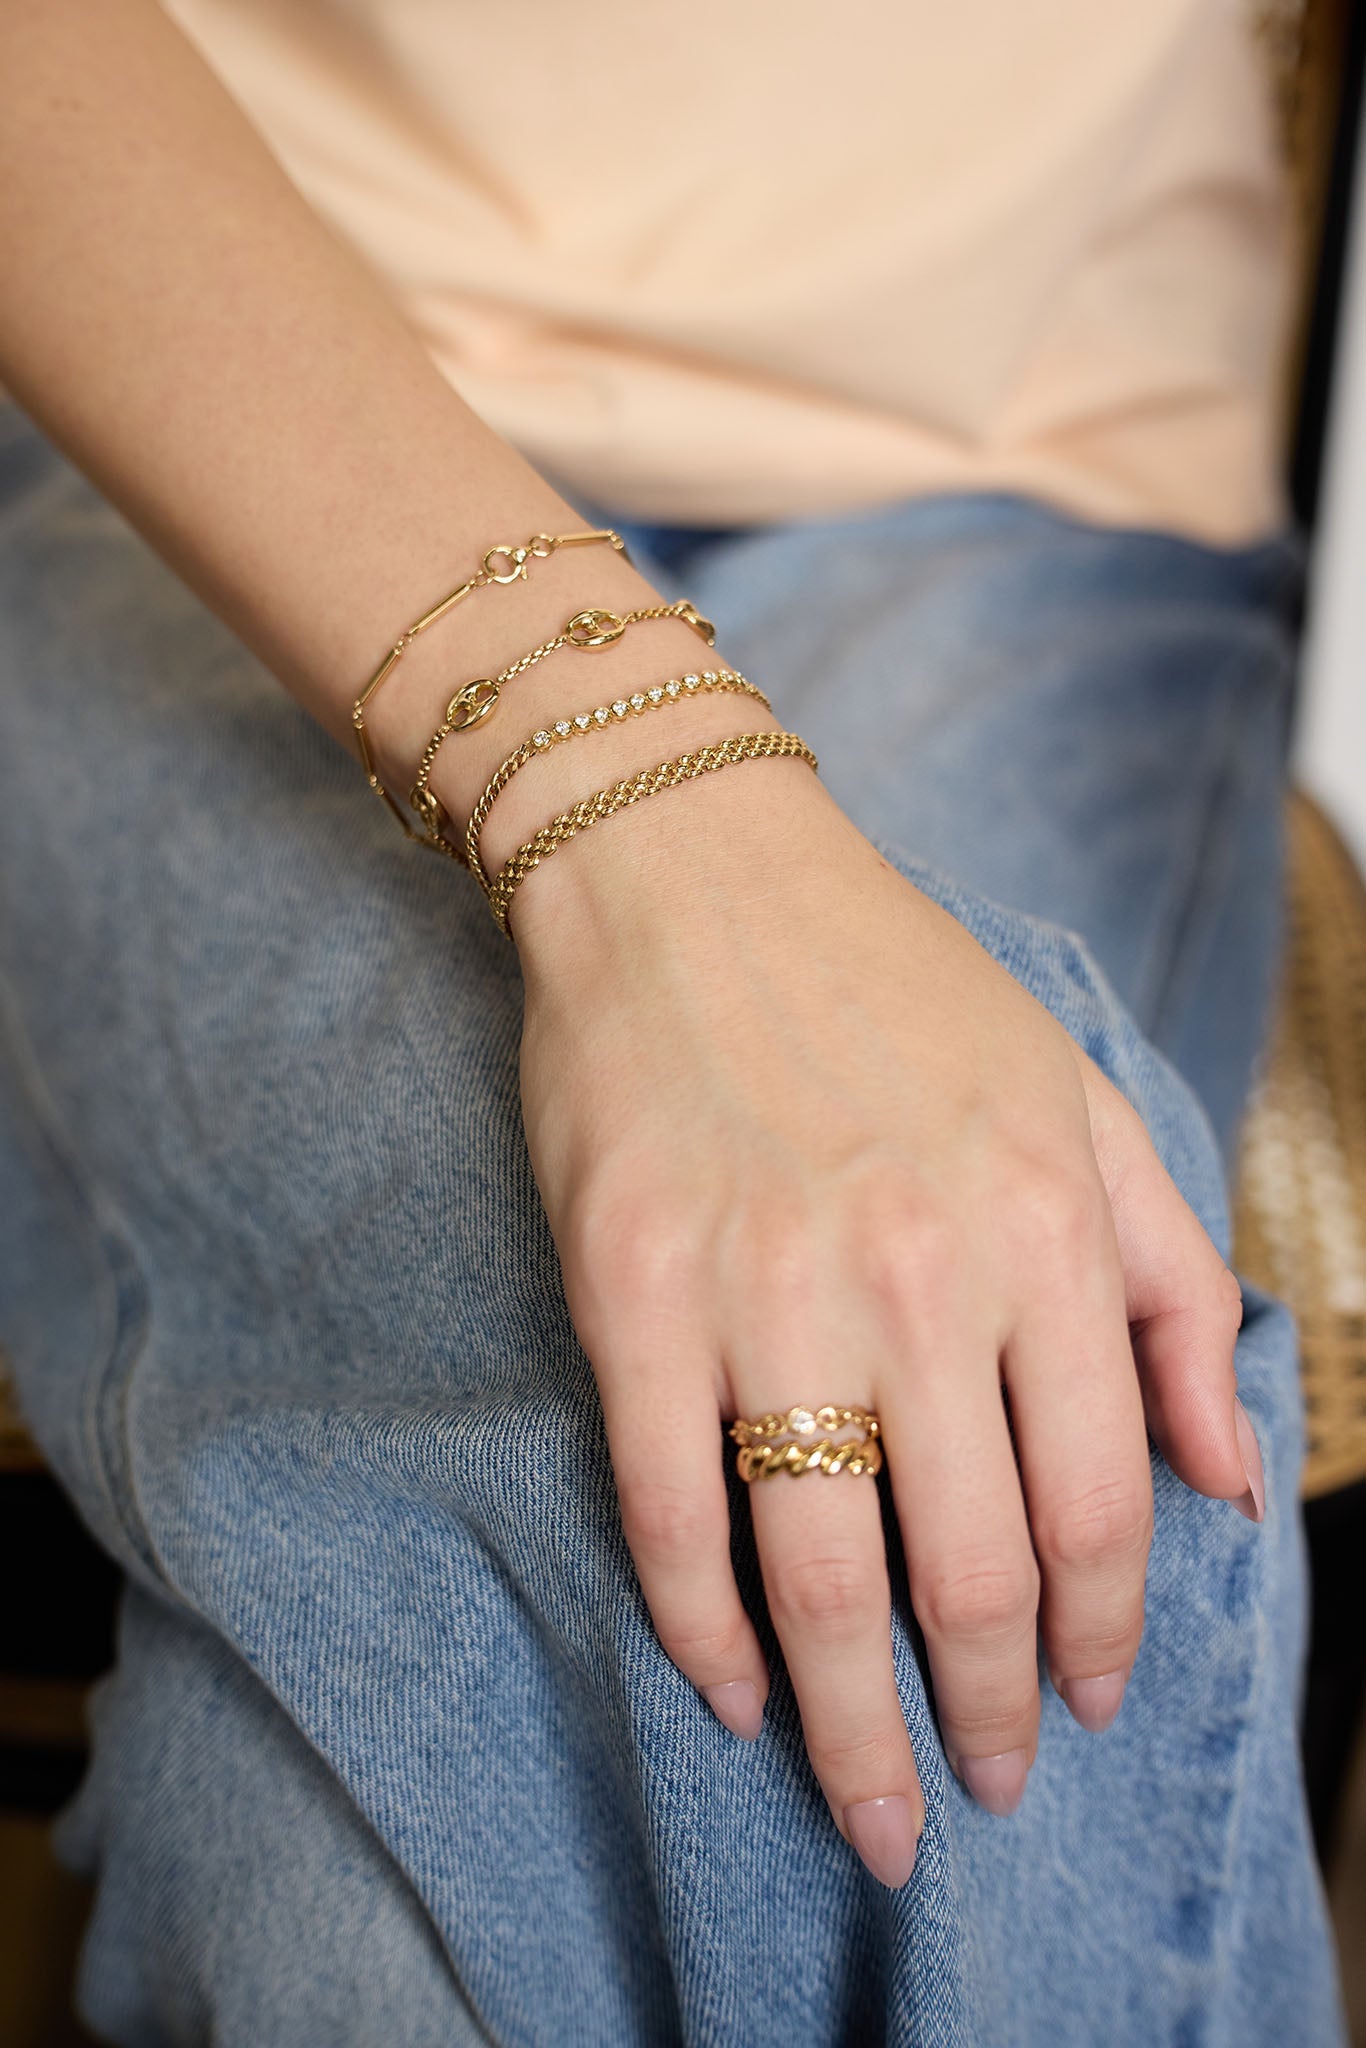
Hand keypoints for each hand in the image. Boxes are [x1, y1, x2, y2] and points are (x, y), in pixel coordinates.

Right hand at [514, 756, 1261, 1889]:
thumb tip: (1230, 1479)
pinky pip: (668, 1506)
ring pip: (820, 1571)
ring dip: (852, 1725)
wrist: (690, 873)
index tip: (1077, 1705)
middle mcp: (920, 1273)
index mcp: (1046, 1229)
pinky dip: (701, 1626)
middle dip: (983, 1714)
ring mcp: (766, 1287)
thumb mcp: (1081, 1100)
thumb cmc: (894, 986)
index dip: (1096, 1634)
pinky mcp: (633, 1289)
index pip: (1101, 1503)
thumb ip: (1173, 1284)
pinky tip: (734, 1691)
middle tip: (977, 1790)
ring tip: (870, 1808)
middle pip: (969, 1568)